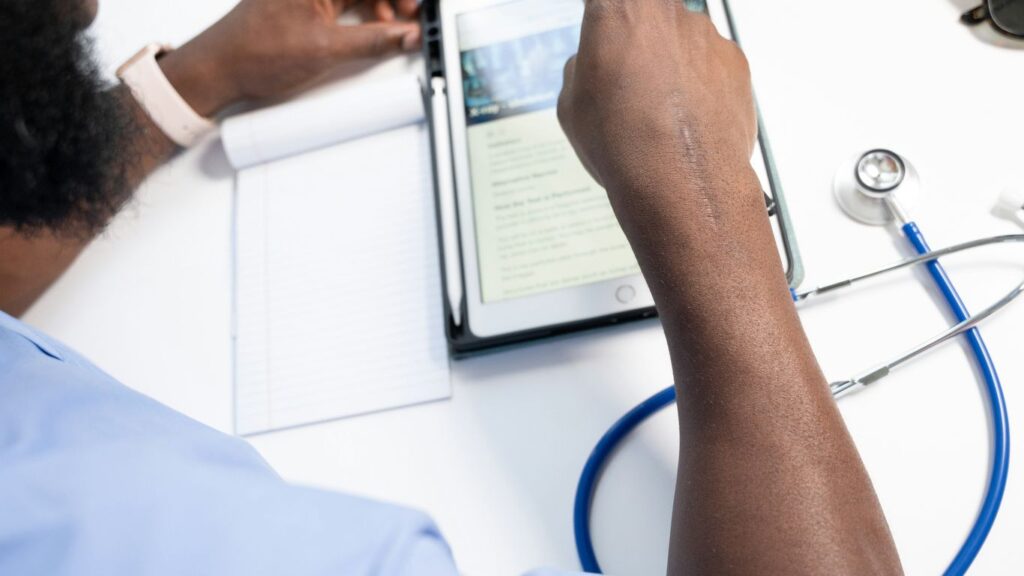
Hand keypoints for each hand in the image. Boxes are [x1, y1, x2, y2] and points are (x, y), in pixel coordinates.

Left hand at [159, 0, 420, 116]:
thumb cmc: (255, 51)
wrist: (221, 67)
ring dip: (380, 5)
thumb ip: (375, 41)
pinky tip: (372, 27)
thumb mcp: (327, 50)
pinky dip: (363, 10)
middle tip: (410, 18)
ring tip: (390, 28)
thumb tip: (407, 36)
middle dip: (393, 0)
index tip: (417, 9)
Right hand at [558, 1, 756, 232]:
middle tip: (625, 83)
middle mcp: (665, 10)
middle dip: (637, 45)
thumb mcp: (571, 104)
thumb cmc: (624, 141)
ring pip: (680, 43)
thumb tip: (594, 66)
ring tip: (656, 114)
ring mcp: (706, 35)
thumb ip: (583, 67)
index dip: (603, 24)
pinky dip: (699, 87)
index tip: (601, 37)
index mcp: (617, 8)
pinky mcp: (735, 62)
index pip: (606, 3)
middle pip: (647, 17)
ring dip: (668, 68)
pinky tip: (684, 120)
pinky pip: (709, 66)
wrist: (680, 181)